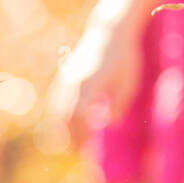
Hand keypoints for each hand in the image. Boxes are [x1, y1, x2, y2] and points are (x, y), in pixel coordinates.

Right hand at [47, 18, 142, 145]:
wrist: (109, 31)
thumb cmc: (124, 58)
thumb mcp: (129, 83)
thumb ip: (118, 106)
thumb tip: (108, 123)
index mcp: (90, 83)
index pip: (79, 117)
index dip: (80, 135)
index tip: (87, 148)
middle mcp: (73, 81)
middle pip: (64, 116)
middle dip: (69, 136)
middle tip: (78, 151)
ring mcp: (66, 77)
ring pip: (56, 109)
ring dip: (62, 128)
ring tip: (72, 142)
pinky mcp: (64, 76)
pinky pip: (55, 100)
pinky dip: (58, 116)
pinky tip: (67, 126)